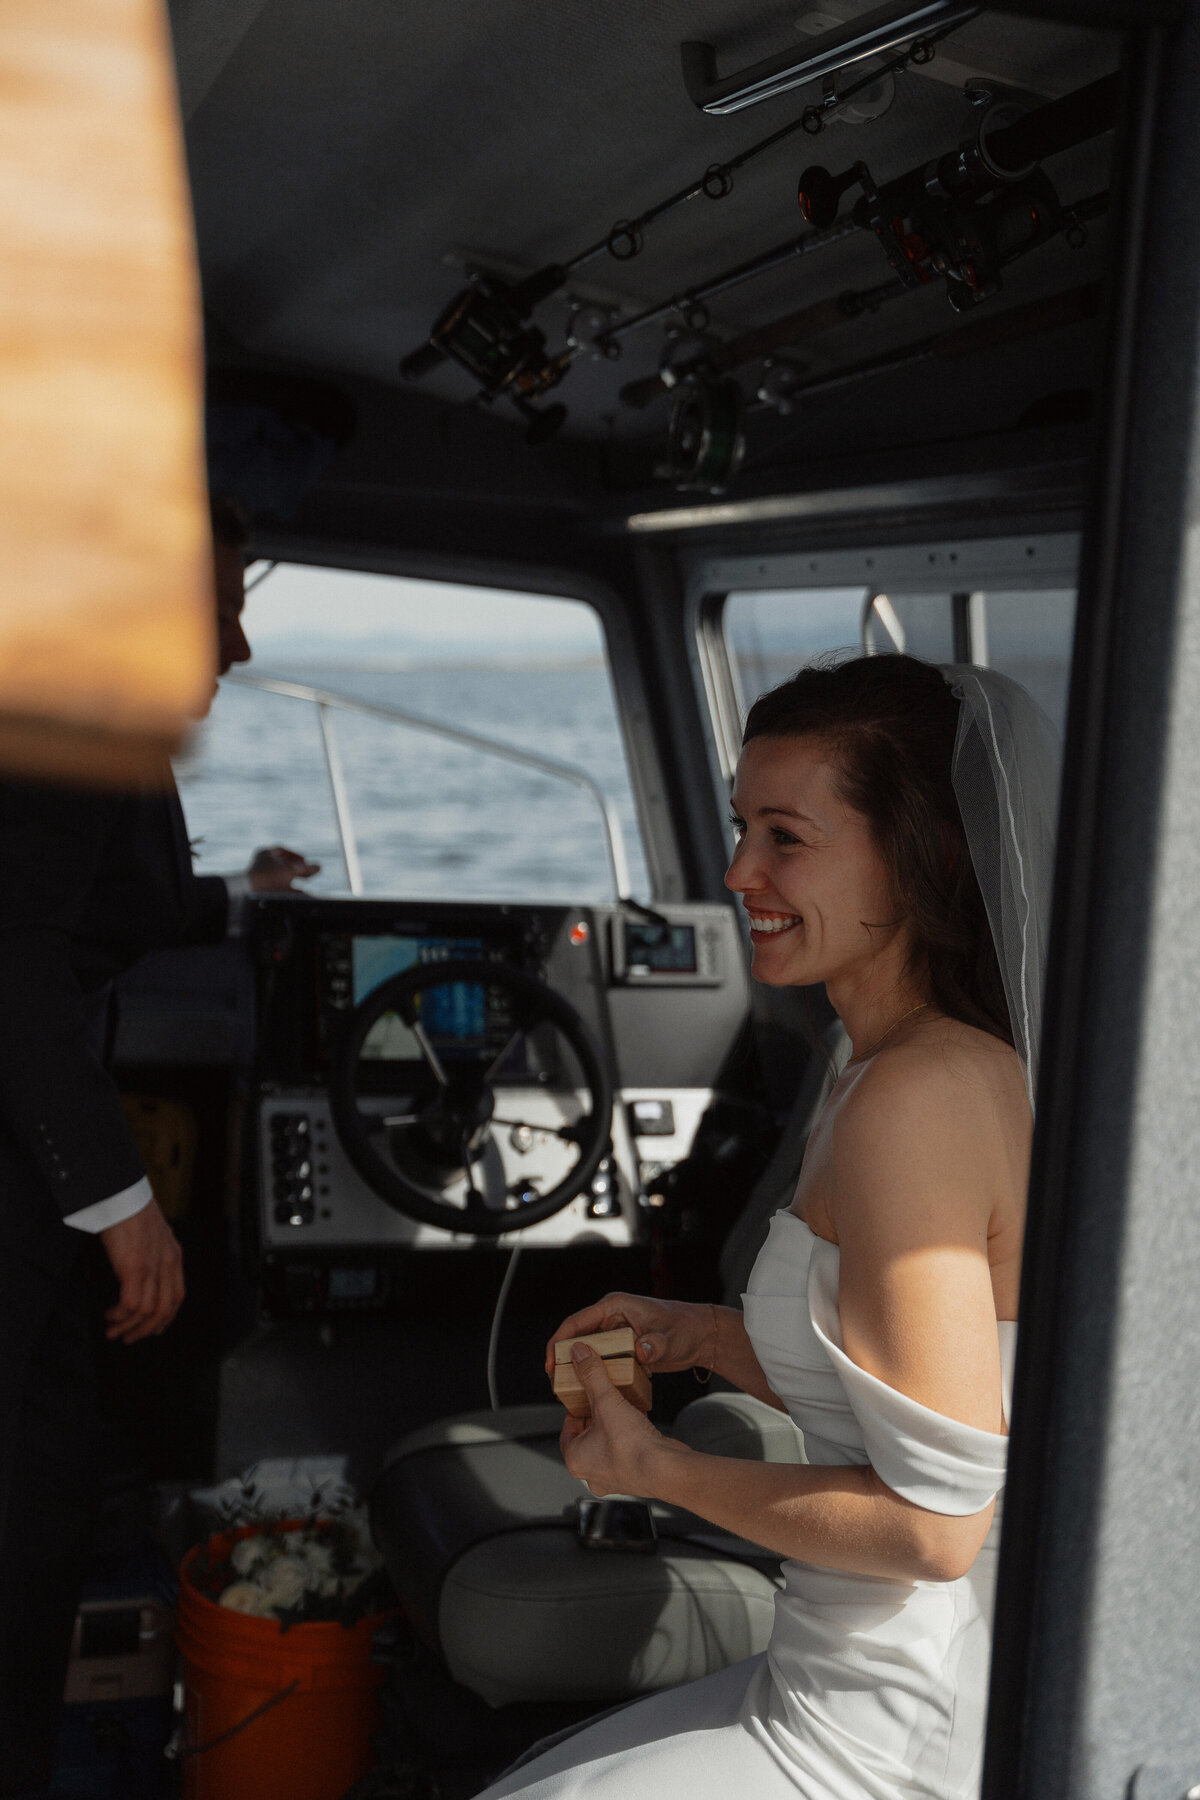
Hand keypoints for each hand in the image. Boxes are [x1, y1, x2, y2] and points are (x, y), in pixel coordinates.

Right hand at [100, 1200, 184, 1343]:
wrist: (122, 1194)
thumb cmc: (130, 1209)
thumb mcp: (151, 1233)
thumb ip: (152, 1251)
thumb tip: (140, 1267)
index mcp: (174, 1255)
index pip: (177, 1296)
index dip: (166, 1317)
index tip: (153, 1328)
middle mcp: (168, 1263)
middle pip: (166, 1310)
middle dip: (147, 1330)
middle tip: (129, 1338)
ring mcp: (153, 1267)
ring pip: (148, 1312)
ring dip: (129, 1327)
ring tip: (113, 1330)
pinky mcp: (135, 1268)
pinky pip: (132, 1304)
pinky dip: (120, 1315)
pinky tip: (110, 1314)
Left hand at [247, 845, 319, 892]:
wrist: (249, 895)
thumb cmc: (269, 877)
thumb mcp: (291, 870)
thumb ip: (305, 869)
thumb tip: (318, 867)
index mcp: (264, 854)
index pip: (280, 850)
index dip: (294, 854)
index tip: (305, 859)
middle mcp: (262, 866)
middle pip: (282, 866)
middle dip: (297, 870)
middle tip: (310, 873)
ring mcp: (261, 879)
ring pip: (281, 880)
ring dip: (295, 883)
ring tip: (307, 889)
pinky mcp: (262, 892)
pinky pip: (279, 891)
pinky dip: (290, 893)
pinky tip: (300, 897)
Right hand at [545, 1291, 719, 1380]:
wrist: (700, 1336)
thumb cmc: (686, 1328)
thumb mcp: (671, 1337)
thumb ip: (655, 1344)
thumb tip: (641, 1350)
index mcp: (614, 1306)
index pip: (576, 1322)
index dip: (559, 1342)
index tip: (551, 1364)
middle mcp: (610, 1318)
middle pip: (575, 1337)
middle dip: (562, 1359)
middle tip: (555, 1384)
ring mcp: (615, 1332)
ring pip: (585, 1350)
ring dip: (575, 1368)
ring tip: (566, 1391)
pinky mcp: (620, 1347)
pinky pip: (599, 1360)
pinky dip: (592, 1373)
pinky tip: (589, 1391)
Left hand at [559, 1343, 666, 1497]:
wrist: (666, 1470)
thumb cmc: (632, 1449)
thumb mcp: (607, 1402)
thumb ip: (592, 1376)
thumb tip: (580, 1356)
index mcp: (576, 1459)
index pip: (567, 1429)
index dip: (575, 1408)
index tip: (583, 1395)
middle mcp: (592, 1473)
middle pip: (587, 1435)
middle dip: (597, 1415)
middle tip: (603, 1397)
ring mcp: (614, 1477)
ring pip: (608, 1444)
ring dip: (614, 1425)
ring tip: (623, 1406)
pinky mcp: (634, 1477)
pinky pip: (627, 1451)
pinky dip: (630, 1435)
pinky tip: (640, 1418)